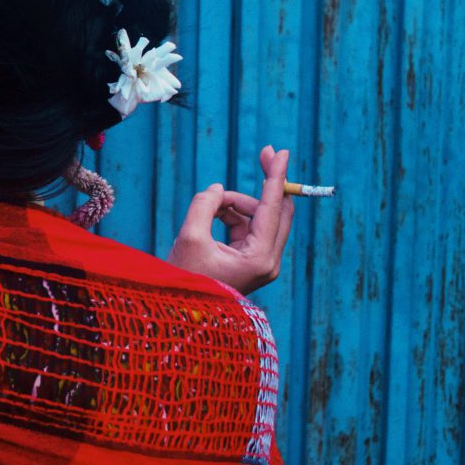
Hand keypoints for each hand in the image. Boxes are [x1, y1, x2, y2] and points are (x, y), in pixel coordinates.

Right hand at [165, 146, 295, 295]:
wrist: (183, 313)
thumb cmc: (185, 279)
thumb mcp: (190, 236)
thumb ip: (205, 204)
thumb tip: (218, 188)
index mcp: (259, 257)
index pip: (273, 208)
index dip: (276, 177)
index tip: (282, 152)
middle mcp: (268, 260)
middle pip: (277, 210)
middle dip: (267, 183)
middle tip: (264, 152)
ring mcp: (262, 262)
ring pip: (259, 216)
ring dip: (236, 203)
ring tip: (208, 206)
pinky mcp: (252, 260)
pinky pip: (248, 226)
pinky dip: (231, 215)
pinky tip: (212, 214)